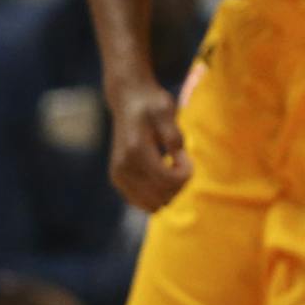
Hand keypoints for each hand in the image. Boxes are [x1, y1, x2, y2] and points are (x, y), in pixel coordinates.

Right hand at [107, 77, 191, 210]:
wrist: (128, 100)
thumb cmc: (151, 105)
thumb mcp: (166, 110)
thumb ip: (173, 133)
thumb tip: (177, 157)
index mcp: (135, 150)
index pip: (167, 179)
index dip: (185, 173)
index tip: (186, 156)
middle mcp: (122, 166)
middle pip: (161, 195)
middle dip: (179, 183)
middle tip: (180, 162)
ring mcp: (117, 175)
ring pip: (152, 204)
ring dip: (169, 192)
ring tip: (171, 168)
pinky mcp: (118, 180)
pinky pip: (142, 203)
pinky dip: (157, 195)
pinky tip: (162, 176)